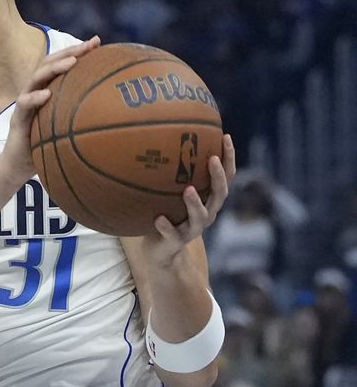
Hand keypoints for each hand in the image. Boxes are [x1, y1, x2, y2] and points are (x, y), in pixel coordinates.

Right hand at [0, 36, 100, 186]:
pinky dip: (35, 98)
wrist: (17, 167)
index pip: (60, 64)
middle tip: (87, 46)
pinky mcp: (17, 119)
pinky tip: (47, 95)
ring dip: (54, 68)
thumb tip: (116, 116)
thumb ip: (82, 119)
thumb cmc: (44, 148)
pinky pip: (25, 105)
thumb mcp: (66, 130)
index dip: (77, 52)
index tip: (97, 42)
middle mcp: (35, 92)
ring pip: (36, 78)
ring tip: (71, 63)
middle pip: (49, 64)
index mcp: (47, 91)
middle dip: (68, 53)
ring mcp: (25, 104)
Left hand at [141, 134, 236, 265]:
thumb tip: (162, 135)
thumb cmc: (168, 212)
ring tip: (188, 190)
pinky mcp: (175, 241)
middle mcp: (206, 213)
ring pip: (200, 217)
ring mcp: (191, 229)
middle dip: (218, 177)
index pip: (226, 176)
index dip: (228, 158)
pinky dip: (166, 226)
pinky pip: (171, 234)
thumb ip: (173, 171)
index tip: (225, 137)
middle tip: (211, 159)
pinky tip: (158, 219)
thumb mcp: (171, 191)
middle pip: (219, 194)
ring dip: (195, 203)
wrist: (161, 251)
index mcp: (209, 199)